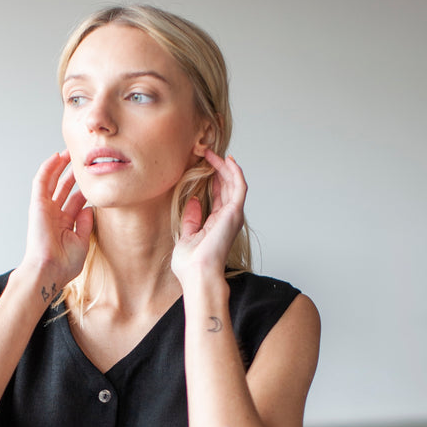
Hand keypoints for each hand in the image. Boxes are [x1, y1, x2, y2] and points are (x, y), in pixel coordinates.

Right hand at [21, 151, 93, 297]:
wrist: (49, 270)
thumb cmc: (63, 264)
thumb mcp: (82, 242)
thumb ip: (85, 224)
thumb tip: (89, 208)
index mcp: (64, 224)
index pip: (75, 201)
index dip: (84, 188)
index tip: (95, 177)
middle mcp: (54, 214)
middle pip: (64, 188)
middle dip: (73, 173)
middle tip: (84, 159)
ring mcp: (45, 208)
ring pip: (52, 181)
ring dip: (60, 166)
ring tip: (70, 152)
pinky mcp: (37, 204)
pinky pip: (41, 181)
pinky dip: (48, 168)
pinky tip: (56, 157)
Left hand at [171, 150, 246, 286]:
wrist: (198, 274)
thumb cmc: (191, 265)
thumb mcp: (186, 237)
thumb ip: (191, 219)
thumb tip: (193, 201)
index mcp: (217, 223)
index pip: (219, 195)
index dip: (214, 178)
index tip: (204, 163)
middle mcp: (228, 218)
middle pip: (228, 186)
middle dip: (219, 168)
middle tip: (207, 152)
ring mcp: (233, 215)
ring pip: (234, 183)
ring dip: (225, 166)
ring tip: (213, 152)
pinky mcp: (234, 213)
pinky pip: (239, 187)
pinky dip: (235, 172)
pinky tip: (227, 160)